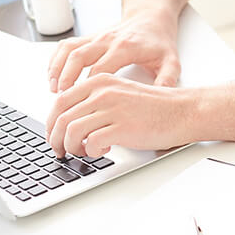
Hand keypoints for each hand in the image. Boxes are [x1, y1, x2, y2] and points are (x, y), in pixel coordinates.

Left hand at [45, 73, 201, 157]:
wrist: (182, 111)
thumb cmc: (153, 107)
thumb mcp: (118, 94)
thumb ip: (95, 102)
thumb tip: (70, 122)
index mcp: (99, 82)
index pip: (60, 101)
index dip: (51, 122)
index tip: (53, 135)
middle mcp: (102, 92)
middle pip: (61, 117)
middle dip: (55, 139)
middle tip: (60, 151)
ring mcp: (111, 109)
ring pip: (71, 130)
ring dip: (71, 147)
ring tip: (83, 152)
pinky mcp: (122, 127)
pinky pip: (91, 142)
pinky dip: (91, 151)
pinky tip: (103, 149)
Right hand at [46, 11, 180, 92]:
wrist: (151, 17)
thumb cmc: (159, 41)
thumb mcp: (171, 60)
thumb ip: (168, 79)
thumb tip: (161, 98)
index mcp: (125, 47)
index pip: (100, 69)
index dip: (88, 87)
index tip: (82, 105)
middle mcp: (107, 40)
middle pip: (78, 57)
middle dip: (66, 78)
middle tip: (61, 99)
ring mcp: (96, 37)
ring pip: (69, 50)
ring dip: (57, 68)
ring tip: (53, 88)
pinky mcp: (89, 37)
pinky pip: (66, 45)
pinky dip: (56, 59)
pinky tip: (52, 75)